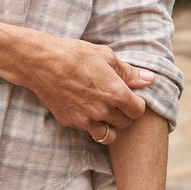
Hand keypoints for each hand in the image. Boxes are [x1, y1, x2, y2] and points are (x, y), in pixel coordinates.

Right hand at [11, 31, 152, 145]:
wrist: (41, 62)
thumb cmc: (75, 54)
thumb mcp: (105, 56)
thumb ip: (129, 72)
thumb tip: (150, 79)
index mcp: (116, 93)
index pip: (139, 110)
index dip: (137, 102)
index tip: (130, 95)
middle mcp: (103, 110)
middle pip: (126, 123)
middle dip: (125, 113)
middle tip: (117, 101)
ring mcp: (86, 119)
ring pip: (109, 136)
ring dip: (111, 125)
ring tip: (105, 111)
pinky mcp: (71, 122)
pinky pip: (89, 131)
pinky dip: (92, 125)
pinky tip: (87, 110)